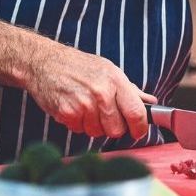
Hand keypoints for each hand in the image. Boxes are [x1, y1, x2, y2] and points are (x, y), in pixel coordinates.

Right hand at [22, 46, 151, 139]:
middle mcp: (101, 92)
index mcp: (115, 80)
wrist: (45, 62)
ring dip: (93, 125)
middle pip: (116, 130)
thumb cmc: (79, 66)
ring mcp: (83, 104)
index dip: (139, 128)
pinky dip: (77, 123)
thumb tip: (151, 102)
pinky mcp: (67, 113)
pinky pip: (79, 130)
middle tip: (104, 114)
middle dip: (112, 127)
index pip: (136, 113)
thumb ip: (130, 90)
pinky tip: (73, 108)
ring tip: (85, 107)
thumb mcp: (108, 70)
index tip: (137, 132)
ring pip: (97, 133)